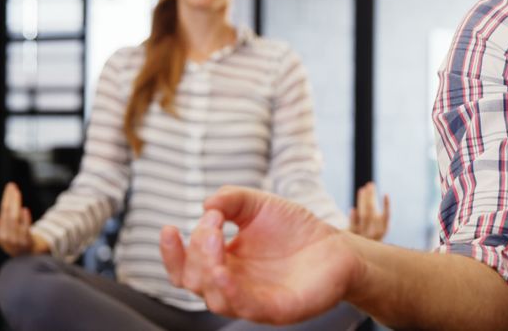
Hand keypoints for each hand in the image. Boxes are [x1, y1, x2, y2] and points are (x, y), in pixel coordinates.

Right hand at [0, 182, 47, 255]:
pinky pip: (25, 228)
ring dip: (16, 202)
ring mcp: (14, 239)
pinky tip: (24, 209)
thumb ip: (2, 217)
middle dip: (8, 197)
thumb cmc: (13, 237)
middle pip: (4, 213)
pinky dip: (25, 219)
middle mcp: (2, 236)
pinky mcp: (26, 241)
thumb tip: (9, 193)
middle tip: (11, 185)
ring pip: (14, 217)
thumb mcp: (1, 230)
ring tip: (17, 191)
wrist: (25, 254)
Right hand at [160, 187, 364, 323]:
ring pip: (215, 299)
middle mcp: (234, 286)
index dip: (172, 254)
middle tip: (212, 227)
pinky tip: (223, 273)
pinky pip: (246, 307)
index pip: (186, 268)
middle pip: (195, 281)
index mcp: (224, 265)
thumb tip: (205, 205)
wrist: (338, 246)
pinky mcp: (276, 309)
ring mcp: (254, 300)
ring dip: (207, 273)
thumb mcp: (258, 204)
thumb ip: (230, 199)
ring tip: (214, 244)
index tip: (168, 229)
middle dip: (194, 253)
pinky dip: (230, 293)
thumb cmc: (296, 229)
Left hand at [348, 182, 389, 240]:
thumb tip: (369, 187)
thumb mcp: (370, 225)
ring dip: (363, 202)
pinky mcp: (351, 238)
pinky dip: (354, 218)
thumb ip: (370, 210)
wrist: (352, 252)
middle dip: (371, 197)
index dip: (386, 206)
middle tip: (370, 184)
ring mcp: (363, 236)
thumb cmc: (364, 233)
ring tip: (362, 190)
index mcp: (382, 231)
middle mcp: (374, 235)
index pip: (386, 217)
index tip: (385, 194)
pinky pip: (354, 228)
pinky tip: (353, 209)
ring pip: (364, 217)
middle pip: (373, 212)